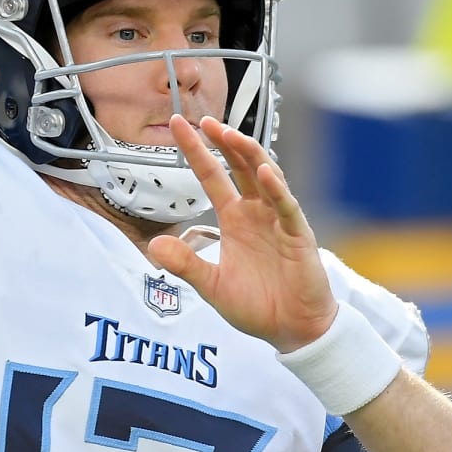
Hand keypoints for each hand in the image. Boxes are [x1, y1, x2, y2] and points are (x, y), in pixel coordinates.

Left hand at [146, 114, 338, 352]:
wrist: (292, 331)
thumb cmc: (257, 306)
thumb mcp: (212, 286)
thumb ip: (186, 265)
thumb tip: (154, 246)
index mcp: (234, 219)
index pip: (211, 175)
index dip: (196, 151)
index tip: (178, 125)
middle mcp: (255, 213)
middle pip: (238, 166)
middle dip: (223, 142)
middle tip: (205, 120)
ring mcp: (278, 221)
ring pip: (265, 177)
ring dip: (249, 155)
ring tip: (231, 136)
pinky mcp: (298, 235)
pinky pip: (286, 207)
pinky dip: (276, 189)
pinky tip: (264, 173)